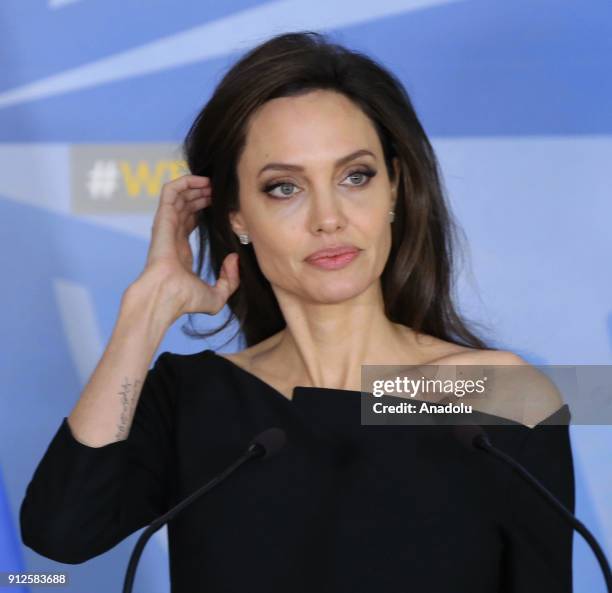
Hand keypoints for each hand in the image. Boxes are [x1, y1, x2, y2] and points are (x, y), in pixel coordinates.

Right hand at [132, 174, 239, 319]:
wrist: (166, 297)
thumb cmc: (185, 301)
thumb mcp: (217, 295)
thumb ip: (230, 280)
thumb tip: (234, 258)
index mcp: (180, 251)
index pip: (189, 222)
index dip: (204, 210)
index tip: (221, 205)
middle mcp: (171, 236)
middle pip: (184, 206)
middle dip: (201, 194)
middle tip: (219, 190)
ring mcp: (166, 227)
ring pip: (178, 196)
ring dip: (195, 186)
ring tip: (213, 182)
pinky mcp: (163, 219)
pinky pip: (170, 192)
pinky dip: (184, 182)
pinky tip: (202, 181)